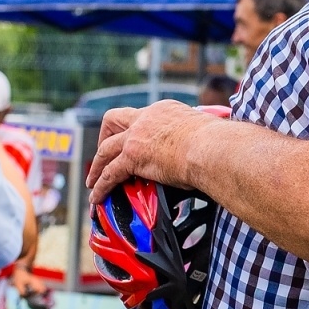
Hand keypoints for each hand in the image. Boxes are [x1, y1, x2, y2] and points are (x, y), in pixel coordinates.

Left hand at [86, 99, 221, 201]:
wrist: (210, 148)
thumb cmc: (215, 144)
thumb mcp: (203, 131)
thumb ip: (194, 137)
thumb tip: (202, 151)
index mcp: (163, 110)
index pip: (142, 117)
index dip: (136, 129)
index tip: (136, 140)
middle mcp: (146, 119)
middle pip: (113, 120)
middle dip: (105, 136)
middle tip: (105, 154)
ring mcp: (136, 137)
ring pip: (105, 149)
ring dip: (97, 166)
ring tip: (92, 181)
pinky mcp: (132, 157)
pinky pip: (109, 173)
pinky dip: (101, 186)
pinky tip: (97, 197)